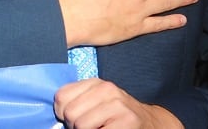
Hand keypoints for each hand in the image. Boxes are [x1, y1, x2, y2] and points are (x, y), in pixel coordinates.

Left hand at [55, 78, 180, 128]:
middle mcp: (107, 89)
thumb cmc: (117, 115)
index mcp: (95, 83)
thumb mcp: (96, 101)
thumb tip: (58, 112)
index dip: (61, 113)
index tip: (72, 119)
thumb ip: (77, 100)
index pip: (61, 96)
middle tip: (88, 128)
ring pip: (81, 125)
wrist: (150, 123)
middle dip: (73, 126)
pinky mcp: (127, 121)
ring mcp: (118, 105)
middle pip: (70, 113)